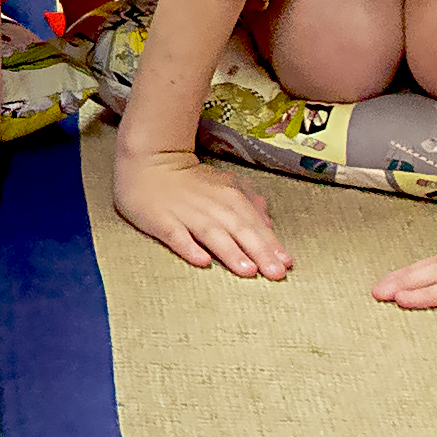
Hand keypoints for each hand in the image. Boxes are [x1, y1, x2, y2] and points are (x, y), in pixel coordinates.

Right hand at [111, 146, 288, 279]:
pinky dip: (190, 248)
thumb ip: (248, 204)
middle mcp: (212, 206)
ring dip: (231, 252)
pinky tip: (202, 261)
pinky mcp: (162, 221)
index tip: (287, 263)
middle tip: (276, 273)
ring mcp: (186, 214)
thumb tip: (268, 223)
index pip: (255, 224)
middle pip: (239, 231)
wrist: (149, 163)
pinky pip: (177, 237)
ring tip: (247, 271)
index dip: (272, 244)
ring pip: (212, 235)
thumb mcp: (225, 185)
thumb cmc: (190, 181)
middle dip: (259, 252)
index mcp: (230, 198)